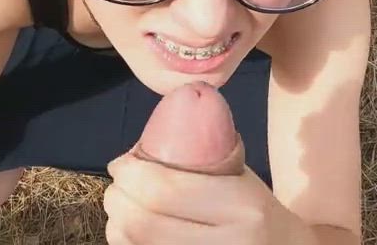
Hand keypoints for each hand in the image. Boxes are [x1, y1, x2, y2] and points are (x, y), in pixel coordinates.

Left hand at [103, 149, 289, 244]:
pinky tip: (131, 231)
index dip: (130, 174)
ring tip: (121, 207)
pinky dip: (127, 242)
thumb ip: (203, 161)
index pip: (164, 190)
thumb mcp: (241, 181)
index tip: (122, 162)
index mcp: (241, 207)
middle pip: (142, 222)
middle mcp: (225, 243)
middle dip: (117, 198)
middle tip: (117, 184)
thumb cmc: (259, 213)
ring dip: (116, 222)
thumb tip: (148, 141)